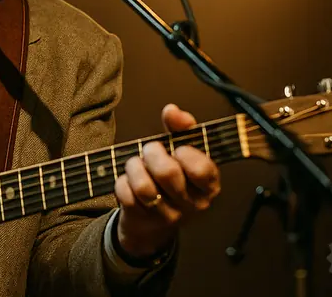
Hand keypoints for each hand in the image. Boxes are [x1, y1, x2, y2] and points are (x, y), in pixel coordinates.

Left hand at [113, 104, 220, 258]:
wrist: (153, 221)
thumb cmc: (172, 178)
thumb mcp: (182, 152)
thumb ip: (181, 128)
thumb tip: (172, 110)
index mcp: (208, 186)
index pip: (201, 169)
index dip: (185, 153)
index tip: (178, 149)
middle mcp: (192, 204)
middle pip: (167, 173)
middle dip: (152, 153)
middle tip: (151, 150)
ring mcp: (167, 216)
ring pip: (143, 186)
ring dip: (134, 167)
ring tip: (137, 164)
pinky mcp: (143, 220)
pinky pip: (126, 194)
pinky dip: (122, 182)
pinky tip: (129, 182)